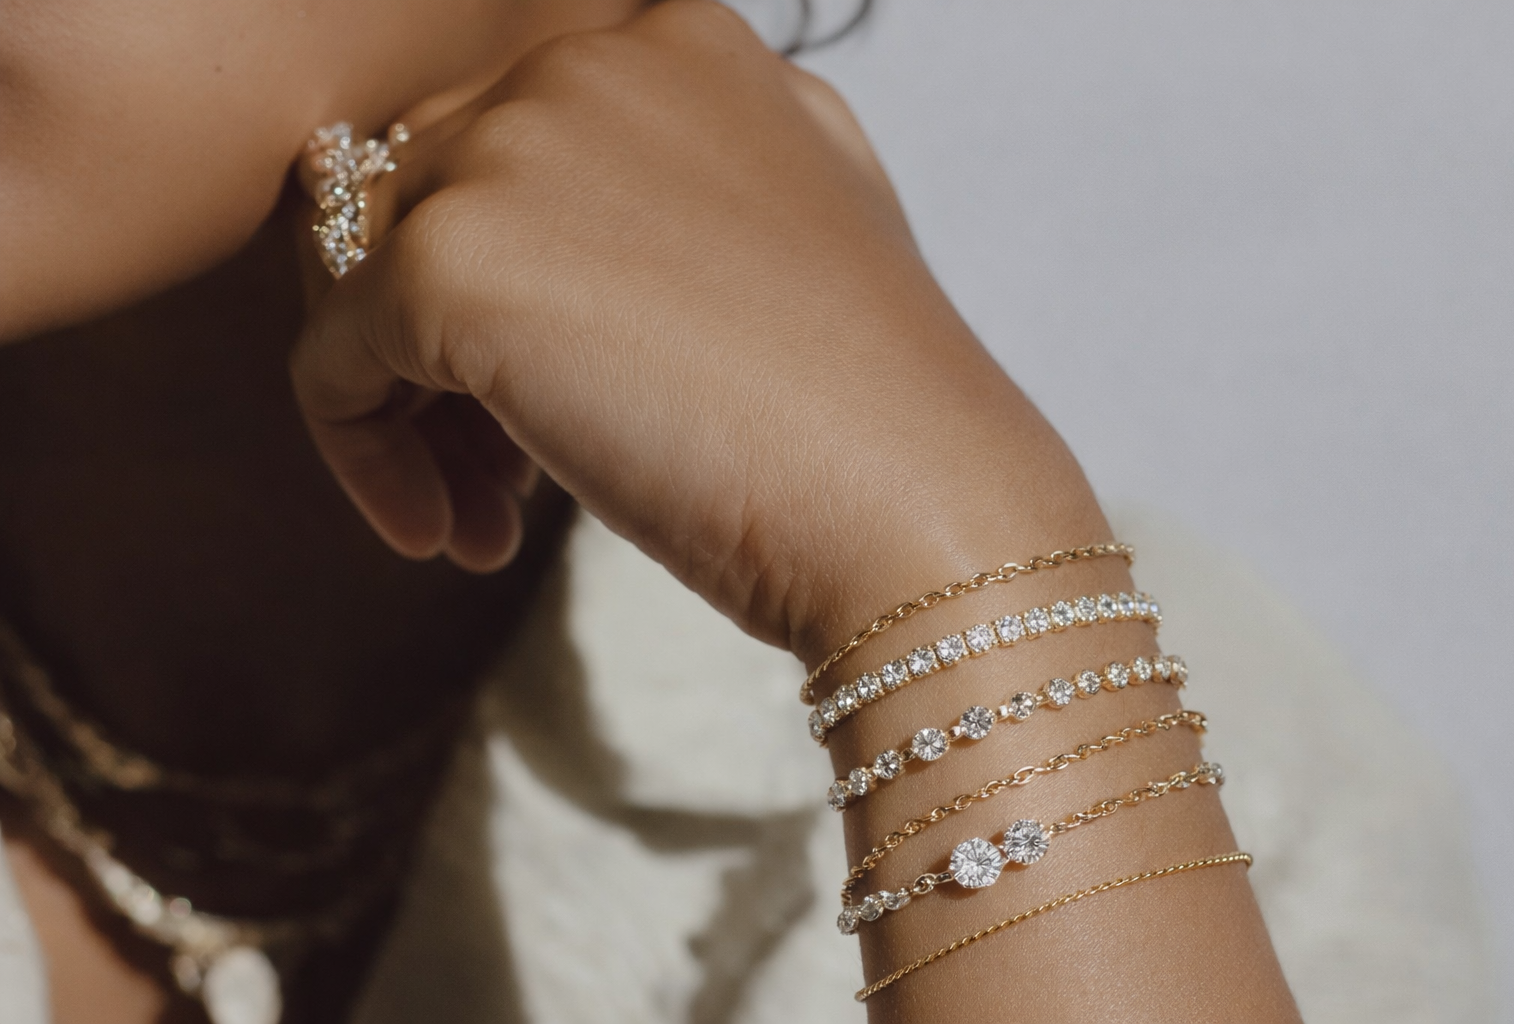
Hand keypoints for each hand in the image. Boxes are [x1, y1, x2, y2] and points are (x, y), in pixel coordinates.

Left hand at [291, 0, 1102, 657]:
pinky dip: (366, 454)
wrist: (914, 501)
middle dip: (445, 348)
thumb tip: (561, 220)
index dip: (512, 276)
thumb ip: (678, 175)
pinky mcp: (452, 255)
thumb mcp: (795, 223)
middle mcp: (583, 60)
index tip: (545, 395)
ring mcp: (513, 145)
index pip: (506, 142)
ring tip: (478, 521)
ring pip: (364, 277)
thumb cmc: (864, 404)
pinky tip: (448, 538)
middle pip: (421, 202)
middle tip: (499, 481)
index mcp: (675, 43)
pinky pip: (334, 359)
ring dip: (410, 408)